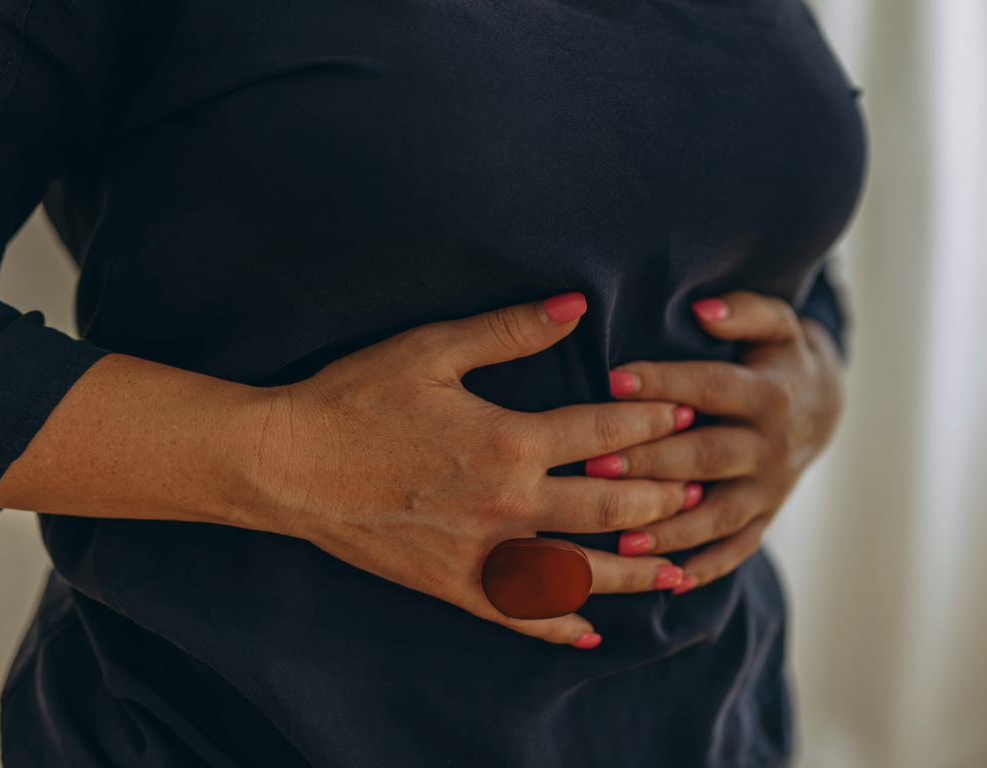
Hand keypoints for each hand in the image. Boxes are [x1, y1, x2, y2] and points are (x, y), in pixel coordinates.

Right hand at [255, 294, 699, 647]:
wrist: (286, 464)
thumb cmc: (354, 398)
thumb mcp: (432, 350)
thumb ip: (510, 330)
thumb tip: (576, 303)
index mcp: (509, 440)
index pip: (603, 429)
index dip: (650, 419)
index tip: (683, 415)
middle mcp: (508, 504)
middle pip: (609, 506)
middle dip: (661, 497)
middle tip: (700, 492)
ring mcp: (482, 552)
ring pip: (579, 570)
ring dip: (633, 570)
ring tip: (676, 568)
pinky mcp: (453, 584)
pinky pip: (519, 612)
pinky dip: (560, 624)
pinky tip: (592, 629)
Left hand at [596, 291, 843, 592]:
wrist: (825, 405)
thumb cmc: (777, 357)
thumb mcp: (777, 323)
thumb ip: (744, 312)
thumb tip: (703, 308)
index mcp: (770, 394)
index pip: (711, 388)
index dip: (663, 382)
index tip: (612, 378)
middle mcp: (772, 446)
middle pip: (706, 456)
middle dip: (651, 463)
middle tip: (596, 465)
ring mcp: (770, 489)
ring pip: (717, 515)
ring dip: (670, 530)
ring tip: (620, 541)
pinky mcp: (766, 518)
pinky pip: (736, 549)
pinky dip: (704, 568)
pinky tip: (664, 582)